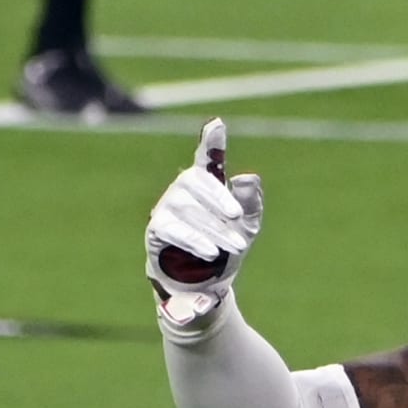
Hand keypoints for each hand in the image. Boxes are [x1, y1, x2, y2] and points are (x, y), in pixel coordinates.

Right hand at [145, 117, 263, 328]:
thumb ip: (250, 202)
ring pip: (188, 208)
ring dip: (214, 227)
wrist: (207, 284)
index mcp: (207, 185)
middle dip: (220, 200)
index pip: (207, 159)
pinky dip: (193, 239)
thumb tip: (247, 176)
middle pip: (197, 183)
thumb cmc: (226, 247)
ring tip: (237, 246)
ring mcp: (167, 208)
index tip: (218, 124)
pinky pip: (172, 230)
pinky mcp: (157, 230)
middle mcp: (183, 190)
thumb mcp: (247, 226)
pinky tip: (210, 250)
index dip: (211, 142)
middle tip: (238, 217)